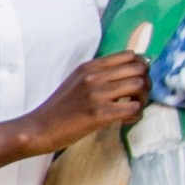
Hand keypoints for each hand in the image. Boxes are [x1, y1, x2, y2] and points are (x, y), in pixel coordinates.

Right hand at [16, 51, 152, 154]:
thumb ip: (98, 74)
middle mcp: (94, 76)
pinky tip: (126, 120)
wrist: (38, 128)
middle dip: (146, 82)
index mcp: (89, 67)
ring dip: (143, 98)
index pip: (129, 55)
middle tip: (139, 96)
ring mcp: (96, 94)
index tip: (136, 79)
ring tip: (133, 108)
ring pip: (140, 85)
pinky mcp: (99, 114)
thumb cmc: (58, 109)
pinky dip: (136, 115)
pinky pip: (134, 108)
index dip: (141, 67)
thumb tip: (129, 72)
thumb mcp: (76, 81)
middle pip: (139, 68)